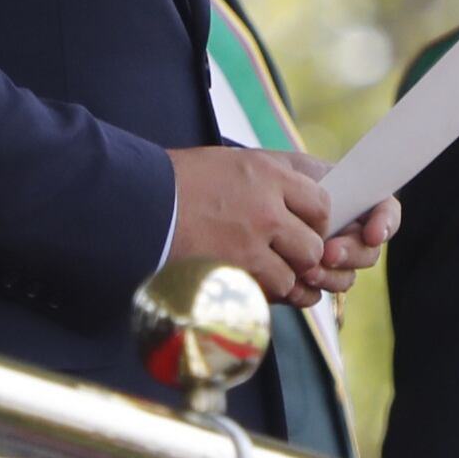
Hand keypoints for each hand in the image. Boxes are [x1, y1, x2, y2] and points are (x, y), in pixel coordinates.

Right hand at [166, 146, 328, 305]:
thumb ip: (274, 176)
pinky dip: (261, 293)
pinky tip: (248, 282)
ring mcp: (248, 246)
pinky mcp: (231, 275)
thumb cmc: (181, 181)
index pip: (321, 205)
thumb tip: (308, 192)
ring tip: (260, 269)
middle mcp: (265, 210)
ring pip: (293, 277)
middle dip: (304, 255)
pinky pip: (267, 295)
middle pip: (313, 247)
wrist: (137, 203)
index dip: (319, 221)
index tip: (306, 227)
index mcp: (267, 175)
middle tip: (287, 254)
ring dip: (282, 278)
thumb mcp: (232, 161)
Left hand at [281, 149, 401, 296]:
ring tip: (306, 270)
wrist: (235, 200)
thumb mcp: (292, 170)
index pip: (385, 210)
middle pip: (369, 250)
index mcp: (351, 200)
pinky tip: (295, 284)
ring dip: (331, 276)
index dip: (386, 223)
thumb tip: (331, 202)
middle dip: (352, 254)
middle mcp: (346, 231)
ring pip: (347, 277)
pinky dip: (310, 291)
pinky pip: (320, 292)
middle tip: (328, 253)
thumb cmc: (268, 180)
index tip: (372, 234)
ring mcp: (329, 258)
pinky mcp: (308, 279)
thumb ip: (317, 183)